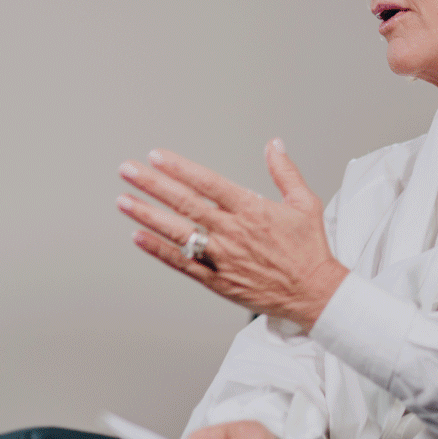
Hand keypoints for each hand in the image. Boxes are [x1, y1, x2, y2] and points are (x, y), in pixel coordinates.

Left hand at [117, 138, 348, 329]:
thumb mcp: (305, 203)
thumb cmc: (310, 249)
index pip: (208, 183)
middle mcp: (233, 232)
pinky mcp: (218, 280)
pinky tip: (139, 237)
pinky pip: (182, 264)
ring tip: (123, 201)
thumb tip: (274, 145)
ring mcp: (222, 257)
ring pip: (177, 233)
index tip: (158, 157)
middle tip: (128, 170)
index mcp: (253, 210)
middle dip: (153, 184)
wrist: (314, 293)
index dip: (180, 168)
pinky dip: (158, 251)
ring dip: (147, 215)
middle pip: (185, 204)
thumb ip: (285, 171)